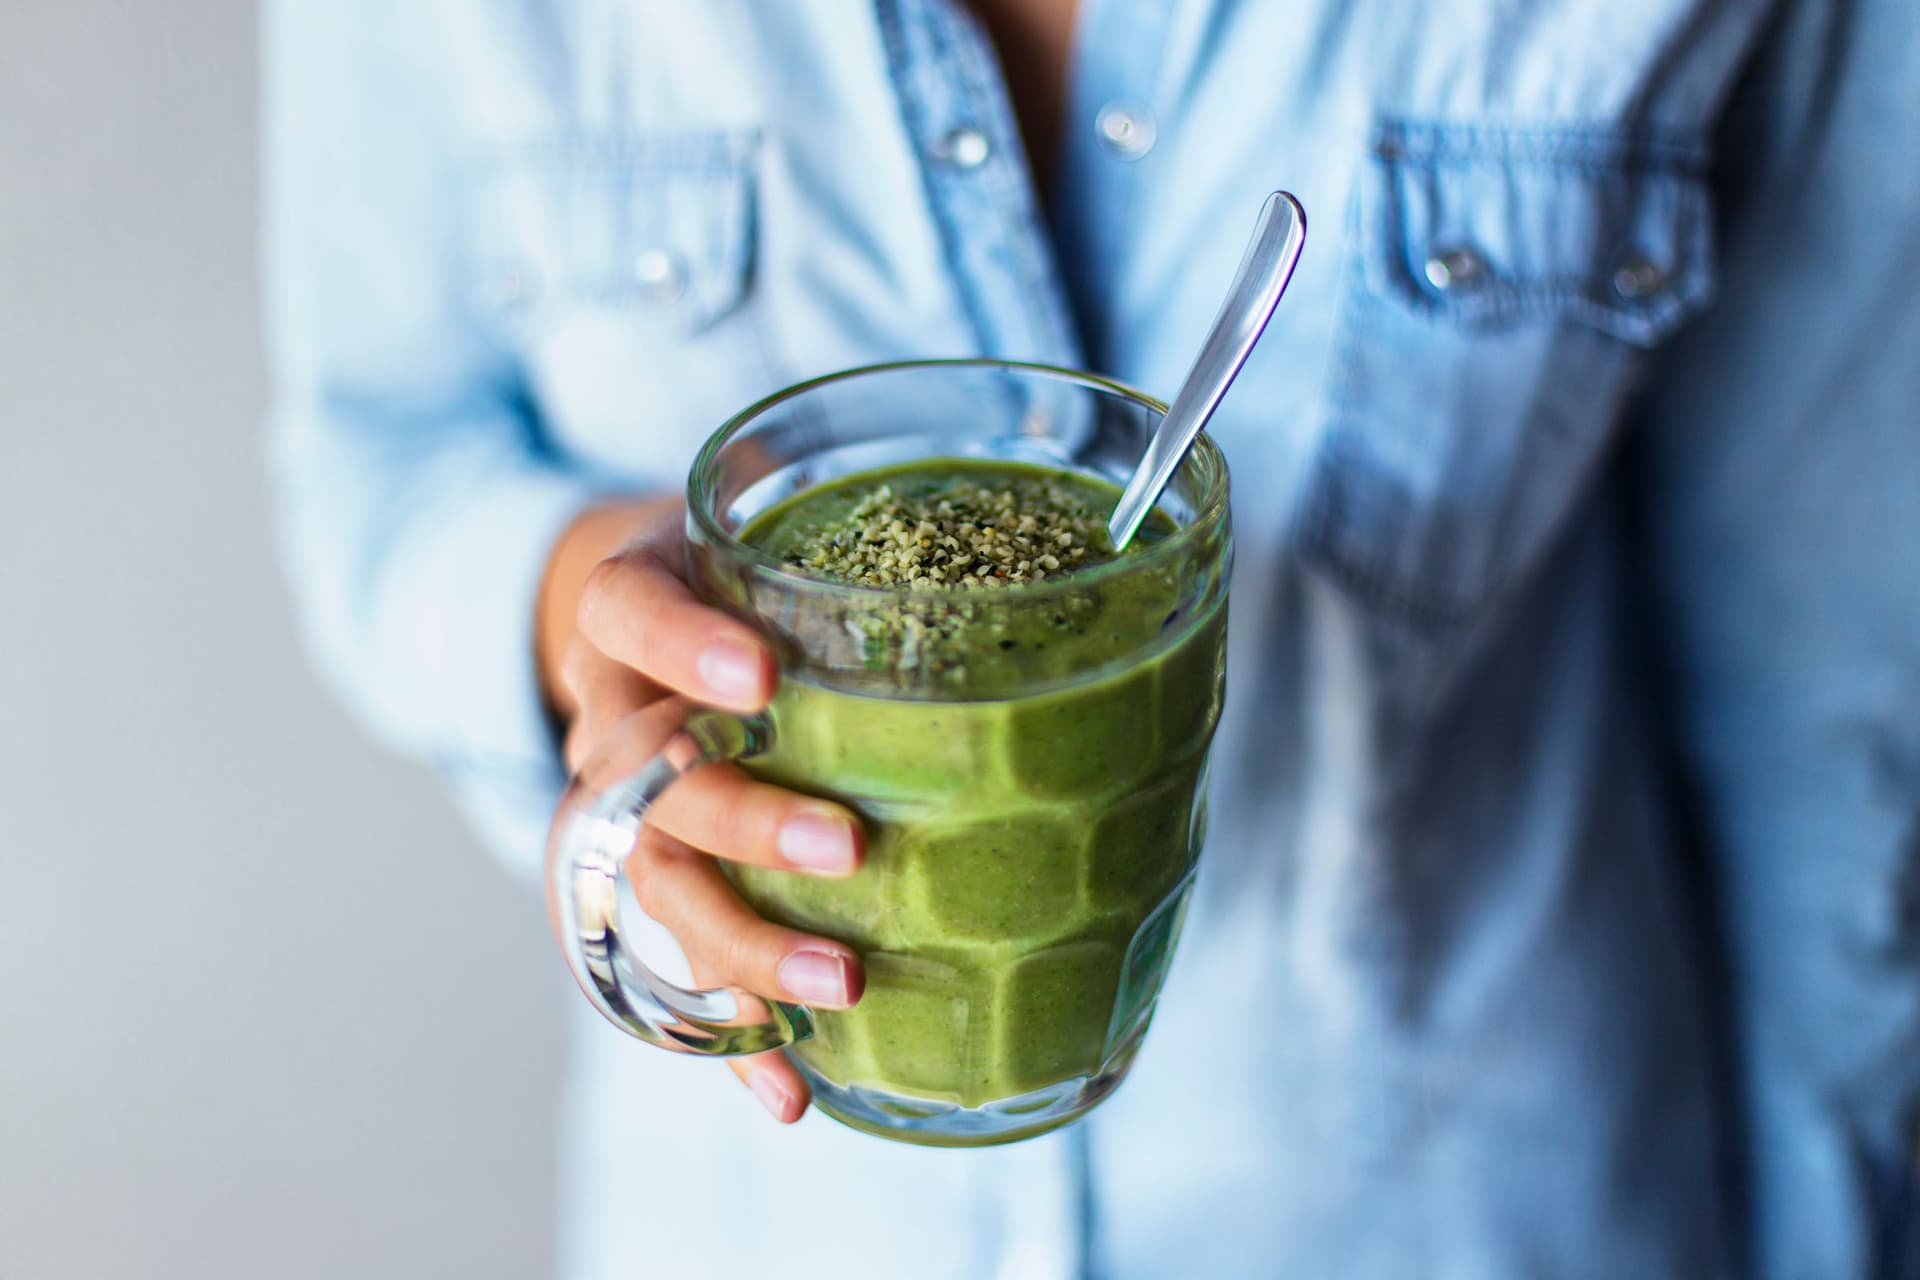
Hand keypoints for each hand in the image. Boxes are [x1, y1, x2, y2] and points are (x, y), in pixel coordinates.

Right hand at [538, 498, 865, 1123]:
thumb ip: (863, 563)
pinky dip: (730, 1044)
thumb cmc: (747, 582)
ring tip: (839, 982)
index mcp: (634, 611)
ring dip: (743, 941)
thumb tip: (1079, 607)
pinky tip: (794, 1096)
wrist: (650, 624)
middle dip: (744, 818)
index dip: (683, 647)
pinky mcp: (651, 888)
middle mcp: (612, 712)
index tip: (761, 680)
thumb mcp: (777, 542)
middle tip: (847, 847)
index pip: (629, 612)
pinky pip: (671, 973)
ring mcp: (621, 809)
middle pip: (644, 777)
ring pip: (654, 883)